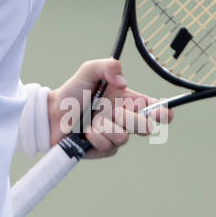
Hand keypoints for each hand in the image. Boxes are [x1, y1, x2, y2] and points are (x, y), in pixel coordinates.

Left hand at [47, 58, 171, 158]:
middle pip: (146, 127)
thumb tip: (123, 82)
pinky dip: (96, 138)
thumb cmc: (72, 93)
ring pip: (124, 137)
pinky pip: (108, 147)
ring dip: (106, 127)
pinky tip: (86, 132)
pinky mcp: (104, 150)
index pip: (155, 108)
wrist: (51, 115)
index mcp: (128, 100)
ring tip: (92, 120)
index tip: (160, 113)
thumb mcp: (88, 70)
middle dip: (132, 119)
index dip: (164, 112)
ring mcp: (115, 136)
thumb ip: (107, 66)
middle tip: (115, 111)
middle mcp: (125, 119)